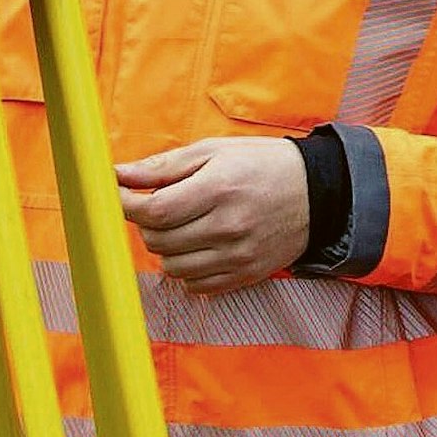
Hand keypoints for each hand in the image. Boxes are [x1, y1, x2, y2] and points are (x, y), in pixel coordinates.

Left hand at [116, 137, 308, 294]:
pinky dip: (188, 269)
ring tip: (184, 225)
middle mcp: (228, 226)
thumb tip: (118, 174)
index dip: (126, 205)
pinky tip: (200, 246)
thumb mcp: (216, 150)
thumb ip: (164, 166)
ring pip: (172, 266)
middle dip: (148, 223)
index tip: (118, 196)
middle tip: (161, 205)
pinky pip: (196, 285)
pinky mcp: (245, 275)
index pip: (154, 211)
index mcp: (219, 188)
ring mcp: (238, 255)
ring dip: (167, 247)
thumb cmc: (263, 164)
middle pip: (159, 240)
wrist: (319, 194)